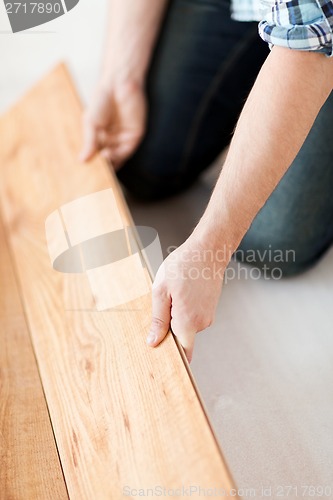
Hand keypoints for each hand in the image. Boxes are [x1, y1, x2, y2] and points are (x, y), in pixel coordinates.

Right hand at [80, 81, 146, 168]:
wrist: (119, 84)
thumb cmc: (101, 100)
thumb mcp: (90, 123)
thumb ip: (89, 142)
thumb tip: (81, 161)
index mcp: (100, 137)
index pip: (95, 155)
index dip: (91, 164)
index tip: (82, 172)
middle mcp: (112, 141)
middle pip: (107, 160)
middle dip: (101, 168)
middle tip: (92, 174)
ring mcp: (123, 140)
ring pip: (116, 159)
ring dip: (108, 164)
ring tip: (99, 164)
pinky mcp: (134, 137)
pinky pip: (126, 152)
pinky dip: (117, 157)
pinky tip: (107, 156)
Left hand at [147, 234, 225, 361]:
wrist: (208, 250)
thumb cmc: (185, 265)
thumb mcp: (161, 290)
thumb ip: (158, 319)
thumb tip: (154, 342)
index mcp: (188, 321)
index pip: (183, 353)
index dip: (171, 357)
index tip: (161, 356)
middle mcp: (201, 323)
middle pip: (181, 338)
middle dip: (168, 329)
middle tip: (160, 308)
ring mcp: (208, 316)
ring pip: (186, 326)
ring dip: (175, 316)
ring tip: (172, 294)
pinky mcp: (209, 308)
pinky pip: (192, 316)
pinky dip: (184, 309)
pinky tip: (180, 292)